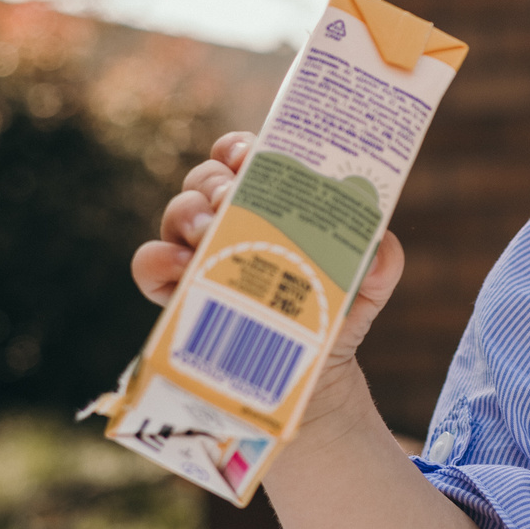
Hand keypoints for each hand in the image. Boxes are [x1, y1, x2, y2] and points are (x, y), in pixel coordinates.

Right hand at [131, 132, 406, 375]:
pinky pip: (148, 265)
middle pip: (204, 178)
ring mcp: (195, 256)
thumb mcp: (366, 286)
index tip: (250, 157)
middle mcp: (226, 222)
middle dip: (214, 181)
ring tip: (210, 232)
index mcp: (266, 205)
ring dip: (188, 213)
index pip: (241, 157)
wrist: (310, 380)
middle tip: (231, 199)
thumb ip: (381, 260)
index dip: (239, 148)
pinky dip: (158, 259)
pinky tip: (182, 266)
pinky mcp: (174, 295)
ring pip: (176, 212)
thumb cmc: (333, 316)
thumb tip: (379, 245)